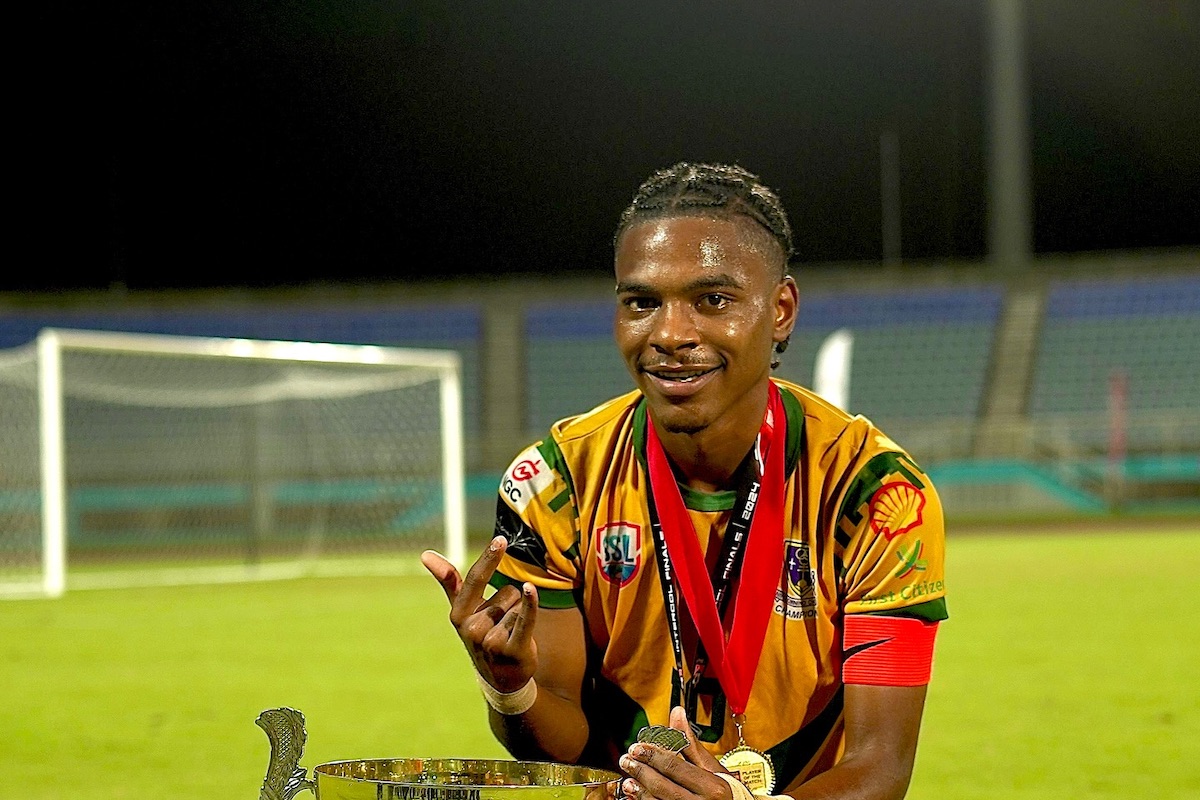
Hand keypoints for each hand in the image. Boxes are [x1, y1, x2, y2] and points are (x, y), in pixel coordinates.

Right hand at [421, 536, 538, 692]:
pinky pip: (525, 618)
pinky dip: (529, 604)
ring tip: (510, 634)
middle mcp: (471, 628)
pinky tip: (530, 590)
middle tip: (502, 624)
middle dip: (510, 603)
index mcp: (458, 614)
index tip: (501, 539)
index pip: (475, 579)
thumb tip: (425, 554)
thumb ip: (449, 581)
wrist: (501, 677)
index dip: (489, 558)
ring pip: (518, 605)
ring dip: (519, 615)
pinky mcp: (512, 650)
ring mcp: (490, 641)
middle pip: (507, 591)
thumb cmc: (481, 634)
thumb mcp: (462, 610)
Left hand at [618, 707, 732, 799]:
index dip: (652, 756)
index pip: (674, 767)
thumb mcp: (711, 766)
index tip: (638, 748)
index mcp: (712, 786)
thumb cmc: (723, 792)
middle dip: (640, 771)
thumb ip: (690, 742)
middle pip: (662, 786)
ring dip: (639, 790)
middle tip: (627, 760)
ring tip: (628, 779)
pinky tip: (636, 795)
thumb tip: (677, 714)